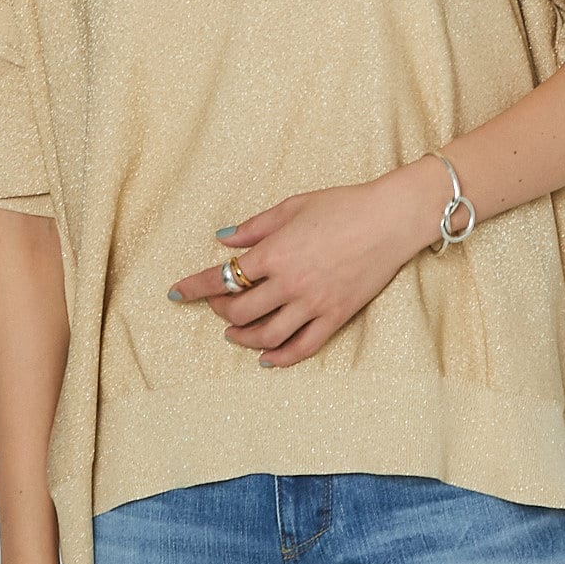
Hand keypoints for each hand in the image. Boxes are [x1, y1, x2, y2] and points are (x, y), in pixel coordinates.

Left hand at [165, 168, 439, 368]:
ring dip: (244, 338)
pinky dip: (280, 357)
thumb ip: (256, 226)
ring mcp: (313, 303)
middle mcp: (289, 282)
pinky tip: (266, 358)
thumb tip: (224, 240)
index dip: (195, 287)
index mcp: (275, 252)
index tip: (176, 293)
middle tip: (215, 306)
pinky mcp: (335, 316)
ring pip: (266, 335)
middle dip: (219, 311)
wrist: (389, 219)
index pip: (223, 277)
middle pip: (239, 311)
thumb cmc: (341, 205)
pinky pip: (302, 347)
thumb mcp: (293, 206)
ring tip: (235, 334)